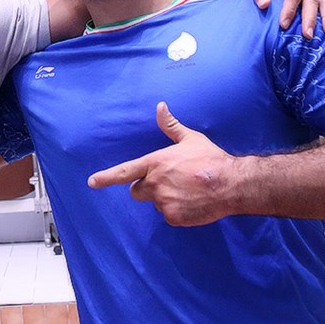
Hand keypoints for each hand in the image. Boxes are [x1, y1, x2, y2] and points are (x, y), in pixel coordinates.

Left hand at [88, 103, 239, 225]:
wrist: (232, 184)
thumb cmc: (211, 159)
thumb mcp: (190, 138)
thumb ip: (170, 125)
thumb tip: (160, 106)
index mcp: (155, 163)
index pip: (124, 172)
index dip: (106, 177)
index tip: (92, 182)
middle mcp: (155, 184)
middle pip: (136, 191)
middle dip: (146, 188)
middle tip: (168, 182)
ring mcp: (163, 202)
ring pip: (156, 203)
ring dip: (165, 199)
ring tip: (186, 191)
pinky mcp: (174, 217)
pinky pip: (169, 215)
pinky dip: (178, 211)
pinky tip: (193, 202)